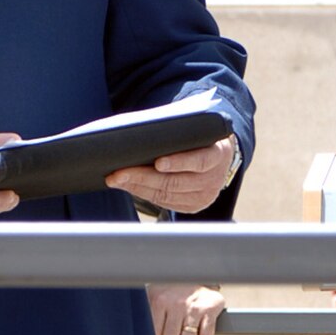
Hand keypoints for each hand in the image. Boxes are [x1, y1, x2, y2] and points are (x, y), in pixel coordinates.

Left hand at [106, 135, 237, 214]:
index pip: (200, 161)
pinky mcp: (193, 206)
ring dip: (137, 187)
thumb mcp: (197, 128)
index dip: (179, 162)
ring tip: (116, 179)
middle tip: (119, 172)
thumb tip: (140, 131)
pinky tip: (128, 185)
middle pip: (175, 182)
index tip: (158, 162)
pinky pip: (164, 202)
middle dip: (143, 177)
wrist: (218, 153)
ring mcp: (204, 196)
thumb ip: (179, 130)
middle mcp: (214, 179)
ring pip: (166, 194)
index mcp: (219, 154)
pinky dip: (143, 193)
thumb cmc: (200, 135)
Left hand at [148, 283, 225, 334]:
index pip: (155, 334)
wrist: (197, 274)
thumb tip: (142, 334)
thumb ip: (148, 312)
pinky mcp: (209, 310)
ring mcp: (193, 307)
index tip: (164, 327)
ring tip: (189, 329)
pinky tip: (201, 326)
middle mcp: (175, 303)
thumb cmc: (172, 291)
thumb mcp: (155, 296)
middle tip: (177, 329)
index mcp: (158, 300)